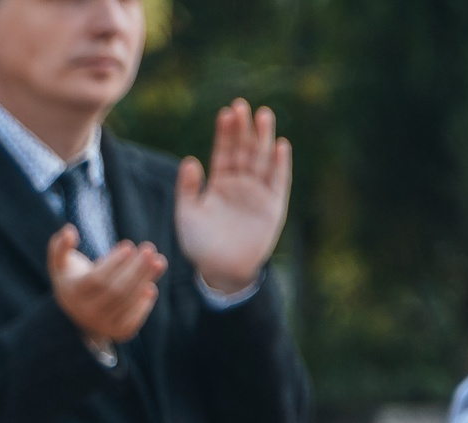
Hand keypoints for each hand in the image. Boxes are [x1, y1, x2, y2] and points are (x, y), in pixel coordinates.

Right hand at [51, 228, 164, 345]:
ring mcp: (101, 325)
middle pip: (115, 291)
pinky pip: (133, 319)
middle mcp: (85, 313)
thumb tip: (69, 231)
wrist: (76, 315)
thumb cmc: (72, 280)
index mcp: (72, 294)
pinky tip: (150, 286)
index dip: (114, 263)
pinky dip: (144, 304)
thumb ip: (60, 246)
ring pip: (126, 303)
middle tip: (149, 250)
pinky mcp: (117, 333)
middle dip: (135, 269)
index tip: (128, 246)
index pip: (96, 280)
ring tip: (159, 262)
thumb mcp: (60, 263)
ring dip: (145, 281)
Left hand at [176, 98, 291, 295]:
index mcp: (219, 183)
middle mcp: (240, 184)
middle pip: (243, 150)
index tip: (226, 112)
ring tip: (263, 115)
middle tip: (243, 105)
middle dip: (244, 129)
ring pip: (261, 160)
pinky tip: (280, 146)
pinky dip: (279, 165)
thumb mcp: (187, 215)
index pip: (223, 152)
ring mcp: (257, 193)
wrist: (220, 271)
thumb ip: (187, 189)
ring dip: (263, 138)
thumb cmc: (199, 244)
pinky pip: (278, 181)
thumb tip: (189, 160)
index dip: (225, 133)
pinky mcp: (273, 206)